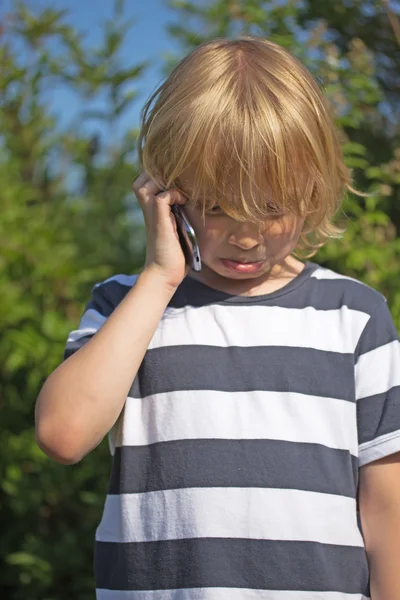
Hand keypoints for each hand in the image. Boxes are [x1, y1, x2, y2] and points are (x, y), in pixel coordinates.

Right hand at [132, 172, 188, 289]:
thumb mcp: (177, 229)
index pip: (145, 182)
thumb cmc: (174, 256)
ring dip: (164, 182)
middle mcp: (148, 210)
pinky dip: (174, 194)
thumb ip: (179, 214)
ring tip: (180, 191)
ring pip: (146, 182)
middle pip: (142, 179)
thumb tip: (195, 203)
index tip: (177, 183)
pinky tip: (184, 201)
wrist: (164, 274)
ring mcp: (152, 214)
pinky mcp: (159, 221)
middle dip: (159, 175)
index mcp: (152, 210)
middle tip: (177, 184)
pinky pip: (162, 196)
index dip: (158, 176)